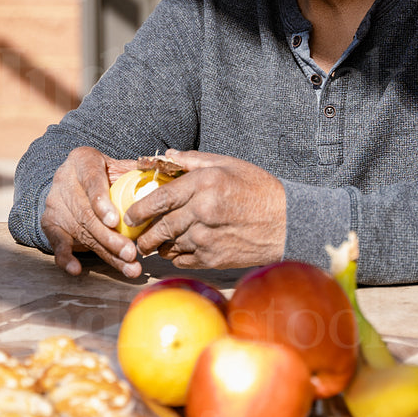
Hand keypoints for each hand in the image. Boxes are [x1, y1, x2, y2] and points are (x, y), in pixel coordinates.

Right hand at [40, 147, 142, 278]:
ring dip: (105, 253)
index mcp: (83, 161)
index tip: (114, 221)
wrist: (72, 178)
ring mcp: (55, 204)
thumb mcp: (117, 165)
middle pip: (87, 214)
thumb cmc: (104, 173)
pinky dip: (66, 258)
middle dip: (110, 238)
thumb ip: (137, 170)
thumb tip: (165, 174)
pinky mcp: (50, 223)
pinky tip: (76, 269)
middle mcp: (65, 181)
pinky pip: (57, 243)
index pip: (92, 180)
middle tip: (131, 253)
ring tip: (128, 267)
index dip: (102, 202)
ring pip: (81, 232)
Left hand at [124, 150, 286, 269]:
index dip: (139, 209)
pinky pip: (184, 260)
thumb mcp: (228, 164)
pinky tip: (178, 252)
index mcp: (204, 184)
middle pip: (160, 226)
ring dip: (160, 246)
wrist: (287, 222)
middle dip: (144, 234)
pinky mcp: (214, 259)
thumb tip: (166, 156)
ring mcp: (207, 238)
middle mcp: (202, 211)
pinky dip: (177, 257)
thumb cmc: (259, 189)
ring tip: (154, 245)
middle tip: (137, 237)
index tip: (130, 215)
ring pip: (170, 245)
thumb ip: (193, 161)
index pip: (160, 198)